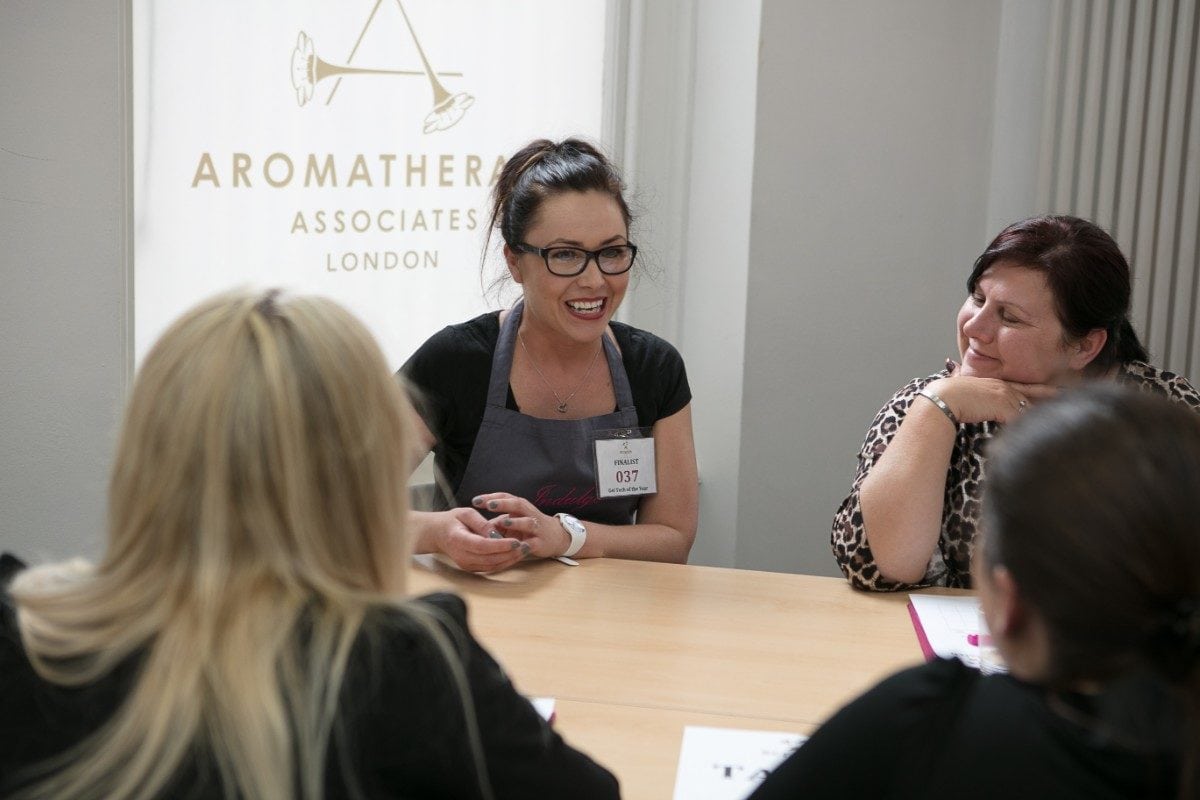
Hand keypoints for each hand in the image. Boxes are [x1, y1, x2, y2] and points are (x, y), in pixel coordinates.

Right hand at [432, 507, 525, 572]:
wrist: (438, 534)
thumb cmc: (452, 520)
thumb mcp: (465, 513)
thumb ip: (481, 523)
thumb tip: (496, 533)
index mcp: (458, 539)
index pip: (482, 545)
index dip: (501, 545)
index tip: (516, 541)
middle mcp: (462, 556)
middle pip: (490, 559)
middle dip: (510, 554)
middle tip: (527, 545)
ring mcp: (466, 564)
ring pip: (492, 566)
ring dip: (510, 559)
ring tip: (525, 550)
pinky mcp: (471, 567)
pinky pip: (490, 567)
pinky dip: (504, 562)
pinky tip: (515, 555)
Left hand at [472, 492, 570, 559]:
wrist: (555, 537)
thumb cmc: (528, 528)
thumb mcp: (512, 522)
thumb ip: (496, 523)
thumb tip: (476, 527)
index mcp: (520, 507)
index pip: (504, 497)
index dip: (490, 497)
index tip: (475, 500)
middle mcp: (529, 513)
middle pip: (517, 504)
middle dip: (502, 504)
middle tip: (488, 505)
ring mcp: (536, 527)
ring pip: (527, 522)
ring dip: (515, 522)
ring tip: (502, 522)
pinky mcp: (540, 542)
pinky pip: (532, 542)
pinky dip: (523, 544)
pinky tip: (516, 545)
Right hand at [926, 369, 1057, 424]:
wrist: (943, 398)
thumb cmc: (949, 398)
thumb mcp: (967, 395)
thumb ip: (976, 398)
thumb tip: (970, 397)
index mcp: (997, 384)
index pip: (1025, 387)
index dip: (1043, 389)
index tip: (1058, 390)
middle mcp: (1005, 387)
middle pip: (1036, 393)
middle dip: (1054, 396)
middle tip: (1073, 396)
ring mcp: (1006, 395)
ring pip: (1031, 407)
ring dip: (1046, 414)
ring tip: (1067, 417)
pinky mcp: (1004, 406)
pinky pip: (1021, 418)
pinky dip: (1030, 426)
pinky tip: (1043, 433)